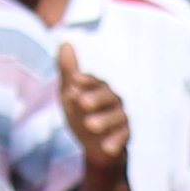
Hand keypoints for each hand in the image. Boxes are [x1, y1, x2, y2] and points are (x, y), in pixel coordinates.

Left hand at [54, 42, 133, 172]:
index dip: (85, 80)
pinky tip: (107, 147)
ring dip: (104, 120)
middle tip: (81, 102)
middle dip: (95, 98)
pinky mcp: (125, 136)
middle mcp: (112, 100)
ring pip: (116, 117)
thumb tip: (64, 43)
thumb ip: (68, 71)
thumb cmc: (82, 115)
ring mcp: (120, 118)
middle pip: (107, 96)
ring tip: (90, 126)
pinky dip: (115, 142)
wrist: (94, 147)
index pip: (93, 81)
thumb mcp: (70, 95)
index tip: (74, 80)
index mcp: (99, 88)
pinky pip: (123, 138)